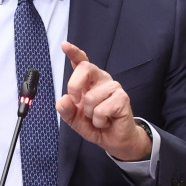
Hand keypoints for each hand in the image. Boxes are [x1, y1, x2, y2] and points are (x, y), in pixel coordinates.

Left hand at [55, 42, 151, 160]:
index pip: (82, 62)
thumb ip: (66, 109)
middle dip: (74, 86)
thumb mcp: (74, 119)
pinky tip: (106, 121)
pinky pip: (101, 110)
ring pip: (90, 97)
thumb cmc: (96, 124)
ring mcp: (113, 87)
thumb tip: (63, 100)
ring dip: (90, 114)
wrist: (114, 140)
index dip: (74, 52)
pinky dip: (99, 121)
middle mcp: (101, 80)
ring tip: (98, 118)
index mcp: (89, 81)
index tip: (65, 45)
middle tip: (77, 102)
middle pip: (85, 68)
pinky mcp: (122, 98)